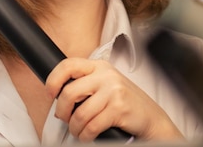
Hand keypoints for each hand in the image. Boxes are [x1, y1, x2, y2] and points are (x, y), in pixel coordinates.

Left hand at [45, 58, 183, 141]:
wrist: (151, 118)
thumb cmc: (126, 104)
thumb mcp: (107, 85)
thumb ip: (87, 84)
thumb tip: (58, 95)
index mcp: (101, 66)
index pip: (69, 65)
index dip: (53, 80)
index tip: (51, 94)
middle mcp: (107, 75)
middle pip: (69, 92)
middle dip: (63, 112)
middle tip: (66, 119)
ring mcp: (114, 90)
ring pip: (79, 114)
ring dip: (75, 129)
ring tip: (80, 131)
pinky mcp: (118, 108)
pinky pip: (91, 127)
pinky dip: (86, 136)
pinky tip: (90, 135)